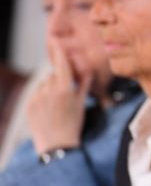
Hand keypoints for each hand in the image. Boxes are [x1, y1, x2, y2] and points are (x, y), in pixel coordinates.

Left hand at [27, 38, 92, 153]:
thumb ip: (83, 86)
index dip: (59, 52)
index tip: (56, 40)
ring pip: (44, 84)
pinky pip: (36, 93)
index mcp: (65, 90)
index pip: (62, 66)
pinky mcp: (29, 105)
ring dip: (50, 88)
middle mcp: (49, 92)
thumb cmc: (73, 125)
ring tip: (56, 105)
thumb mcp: (81, 104)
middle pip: (54, 75)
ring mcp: (37, 98)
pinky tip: (48, 109)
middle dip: (59, 79)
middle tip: (65, 93)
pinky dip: (42, 97)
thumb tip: (87, 71)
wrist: (56, 146)